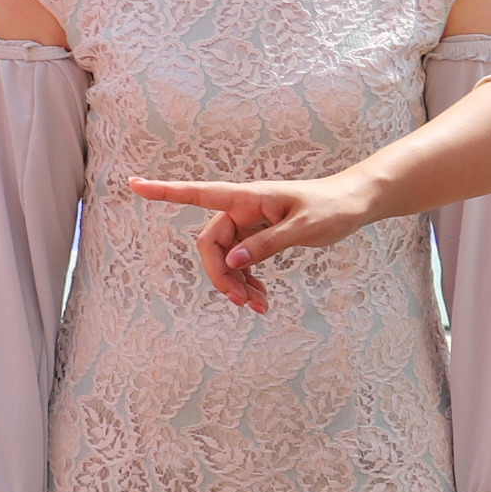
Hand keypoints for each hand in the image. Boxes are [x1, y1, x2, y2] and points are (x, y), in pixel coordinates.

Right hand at [131, 171, 381, 310]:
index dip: (164, 191)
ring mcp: (251, 222)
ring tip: (258, 307)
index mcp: (249, 197)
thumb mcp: (304, 228)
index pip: (198, 192)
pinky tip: (262, 298)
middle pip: (212, 243)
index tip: (134, 184)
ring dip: (236, 283)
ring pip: (227, 257)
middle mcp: (244, 208)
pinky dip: (248, 280)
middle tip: (242, 303)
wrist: (356, 202)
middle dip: (221, 275)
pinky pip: (243, 260)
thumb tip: (234, 261)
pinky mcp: (261, 234)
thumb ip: (268, 244)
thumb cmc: (333, 207)